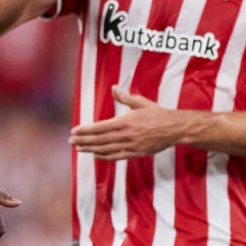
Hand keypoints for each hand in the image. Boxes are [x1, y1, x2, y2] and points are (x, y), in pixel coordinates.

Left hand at [69, 86, 188, 160]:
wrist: (174, 129)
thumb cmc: (157, 114)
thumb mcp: (140, 102)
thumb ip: (124, 97)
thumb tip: (113, 88)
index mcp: (125, 121)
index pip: (100, 127)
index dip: (85, 130)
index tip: (74, 130)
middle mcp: (126, 135)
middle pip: (99, 140)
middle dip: (83, 140)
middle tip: (71, 141)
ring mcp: (131, 146)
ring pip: (106, 149)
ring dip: (91, 149)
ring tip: (79, 148)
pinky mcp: (136, 153)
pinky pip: (117, 156)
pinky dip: (105, 156)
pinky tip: (96, 154)